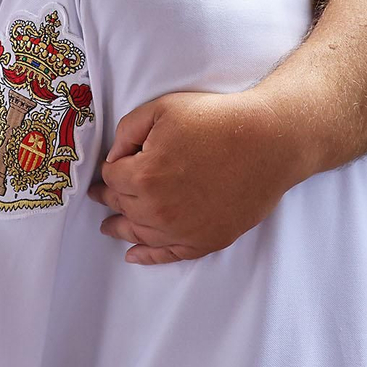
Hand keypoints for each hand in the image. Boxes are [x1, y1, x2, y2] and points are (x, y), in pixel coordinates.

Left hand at [86, 90, 288, 264]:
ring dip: (120, 229)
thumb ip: (127, 130)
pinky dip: (148, 257)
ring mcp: (181, 230)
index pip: (111, 177)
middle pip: (121, 206)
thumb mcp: (163, 109)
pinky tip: (134, 255)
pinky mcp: (204, 241)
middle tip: (98, 196)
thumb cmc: (217, 120)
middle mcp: (157, 209)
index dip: (112, 166)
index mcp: (143, 176)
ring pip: (138, 233)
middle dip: (109, 198)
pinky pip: (168, 255)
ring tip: (108, 227)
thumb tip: (114, 156)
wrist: (267, 143)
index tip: (115, 164)